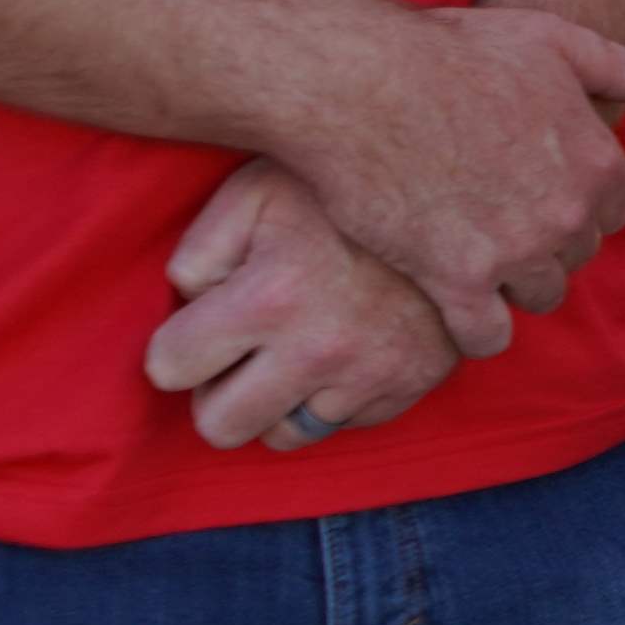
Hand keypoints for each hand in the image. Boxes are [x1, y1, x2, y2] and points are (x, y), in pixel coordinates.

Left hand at [145, 160, 466, 452]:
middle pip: (220, 428)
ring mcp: (373, 374)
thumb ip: (199, 250)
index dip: (177, 345)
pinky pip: (345, 424)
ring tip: (294, 349)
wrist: (456, 190)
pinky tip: (345, 345)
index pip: (168, 369)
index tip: (201, 325)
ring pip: (284, 435)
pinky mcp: (413, 385)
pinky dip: (336, 395)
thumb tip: (191, 307)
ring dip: (279, 401)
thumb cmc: (341, 188)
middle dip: (218, 393)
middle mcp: (320, 349)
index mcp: (271, 297)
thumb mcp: (254, 192)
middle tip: (240, 354)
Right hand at [269, 4, 624, 354]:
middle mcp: (567, 213)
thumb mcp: (548, 39)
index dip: (576, 207)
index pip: (611, 213)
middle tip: (497, 227)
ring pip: (539, 296)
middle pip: (576, 255)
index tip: (538, 198)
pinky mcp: (457, 282)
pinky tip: (453, 310)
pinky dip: (476, 331)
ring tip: (475, 264)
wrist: (361, 84)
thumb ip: (613, 65)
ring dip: (513, 286)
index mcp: (596, 162)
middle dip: (545, 245)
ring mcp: (516, 252)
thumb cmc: (450, 53)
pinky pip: (486, 335)